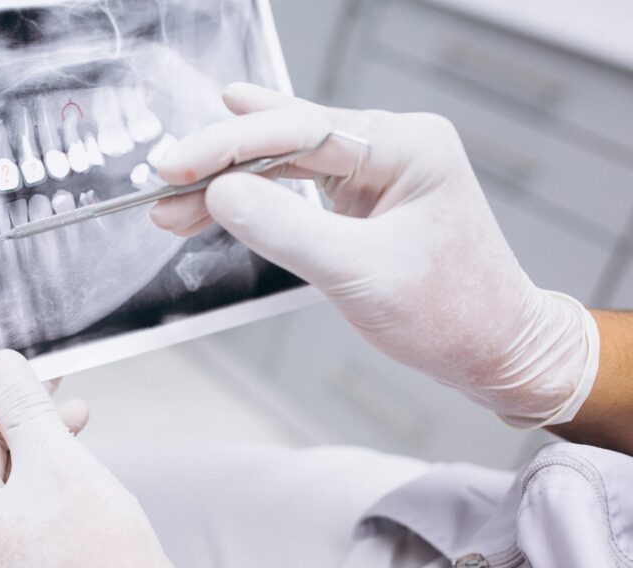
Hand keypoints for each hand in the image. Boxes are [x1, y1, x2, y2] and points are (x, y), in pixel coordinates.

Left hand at [0, 350, 273, 567]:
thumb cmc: (99, 564)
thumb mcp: (58, 463)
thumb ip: (23, 408)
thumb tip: (0, 365)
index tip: (13, 359)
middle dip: (14, 408)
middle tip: (51, 376)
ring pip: (2, 471)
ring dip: (35, 436)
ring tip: (73, 407)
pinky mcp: (15, 559)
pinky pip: (19, 498)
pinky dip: (44, 468)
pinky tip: (74, 445)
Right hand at [151, 83, 597, 426]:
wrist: (494, 349)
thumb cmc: (450, 314)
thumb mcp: (359, 273)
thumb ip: (285, 228)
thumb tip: (219, 195)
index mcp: (407, 146)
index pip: (300, 129)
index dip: (229, 146)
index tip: (176, 166)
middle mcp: (392, 146)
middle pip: (286, 138)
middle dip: (221, 163)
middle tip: (163, 185)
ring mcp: (377, 170)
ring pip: (285, 161)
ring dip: (228, 183)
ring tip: (173, 206)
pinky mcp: (362, 198)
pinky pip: (297, 185)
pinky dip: (253, 197)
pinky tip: (216, 187)